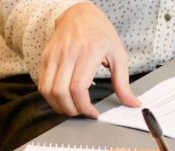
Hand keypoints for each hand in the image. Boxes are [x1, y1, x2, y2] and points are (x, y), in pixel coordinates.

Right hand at [39, 3, 140, 117]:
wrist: (80, 14)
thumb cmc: (101, 33)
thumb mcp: (118, 55)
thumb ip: (123, 83)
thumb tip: (132, 103)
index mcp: (89, 53)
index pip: (78, 87)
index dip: (84, 107)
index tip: (93, 113)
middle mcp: (68, 54)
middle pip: (61, 92)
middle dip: (72, 110)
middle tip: (82, 113)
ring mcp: (54, 55)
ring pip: (48, 90)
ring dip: (59, 106)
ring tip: (72, 108)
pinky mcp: (45, 57)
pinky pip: (42, 84)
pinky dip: (51, 97)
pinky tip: (63, 98)